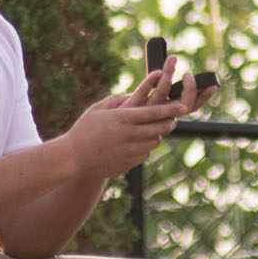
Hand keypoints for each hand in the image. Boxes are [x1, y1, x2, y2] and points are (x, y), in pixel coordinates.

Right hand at [59, 68, 188, 178]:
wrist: (74, 158)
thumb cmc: (83, 130)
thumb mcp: (98, 109)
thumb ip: (117, 100)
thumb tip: (133, 96)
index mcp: (123, 118)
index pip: (154, 113)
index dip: (171, 109)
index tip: (183, 106)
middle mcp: (130, 134)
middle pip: (160, 128)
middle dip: (169, 121)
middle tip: (170, 118)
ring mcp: (131, 150)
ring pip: (156, 141)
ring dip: (156, 134)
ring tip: (150, 129)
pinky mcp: (130, 162)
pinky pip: (146, 153)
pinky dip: (145, 146)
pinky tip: (135, 143)